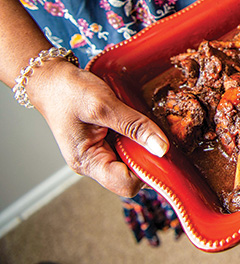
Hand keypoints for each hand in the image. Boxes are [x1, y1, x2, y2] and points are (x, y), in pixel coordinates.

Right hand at [28, 58, 168, 197]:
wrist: (52, 80)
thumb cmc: (69, 92)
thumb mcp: (105, 105)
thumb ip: (134, 126)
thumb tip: (161, 148)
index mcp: (87, 162)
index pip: (126, 183)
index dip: (148, 170)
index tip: (163, 150)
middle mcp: (93, 164)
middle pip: (132, 175)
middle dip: (148, 157)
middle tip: (157, 133)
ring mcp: (98, 154)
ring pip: (132, 161)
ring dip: (144, 146)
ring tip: (145, 125)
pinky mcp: (103, 144)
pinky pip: (128, 148)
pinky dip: (138, 138)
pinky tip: (139, 123)